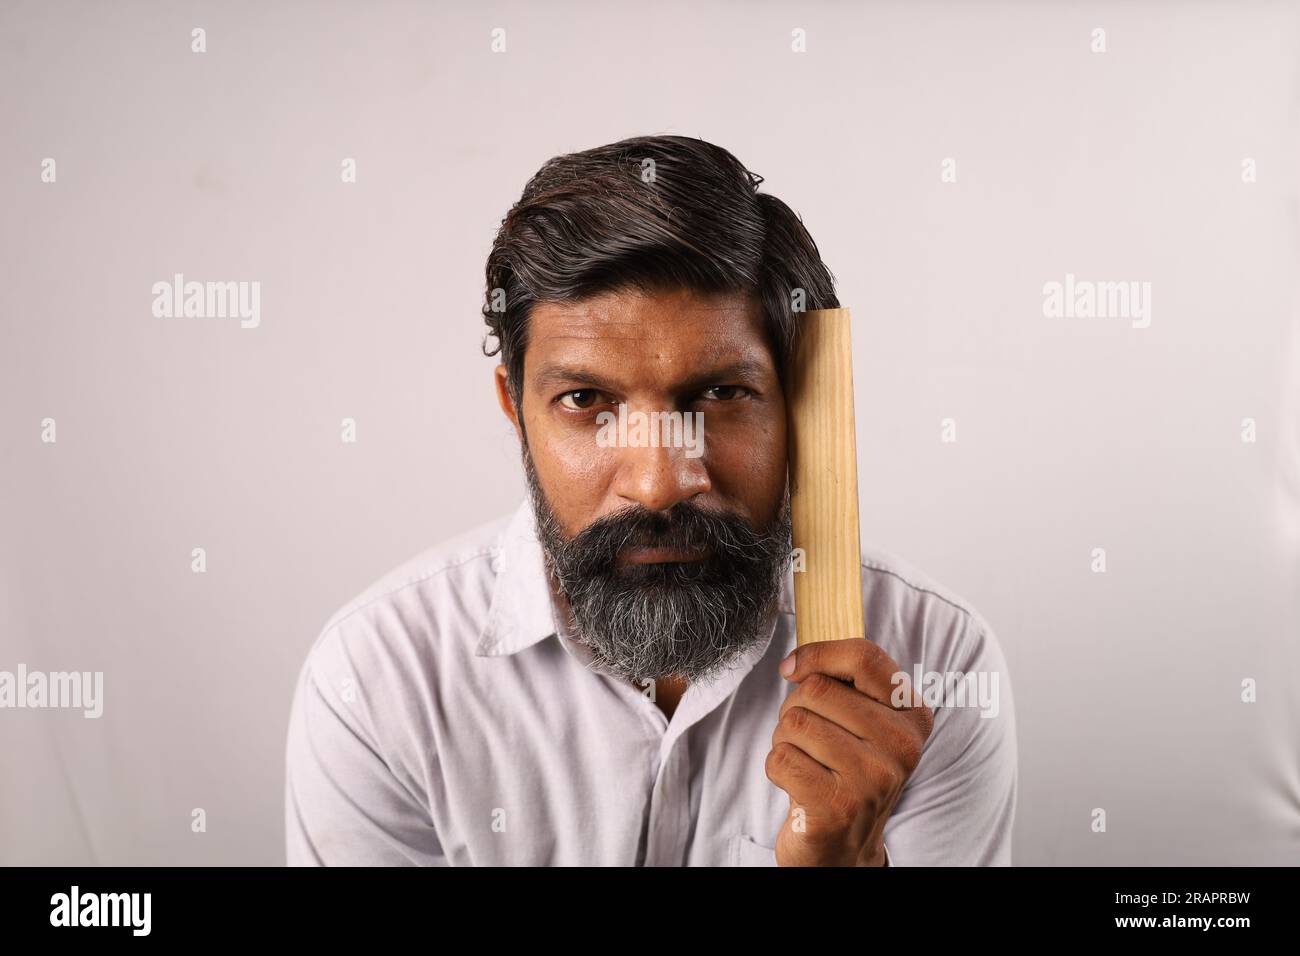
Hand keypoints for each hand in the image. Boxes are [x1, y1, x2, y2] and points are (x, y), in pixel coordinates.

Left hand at [766, 638, 933, 865]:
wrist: (844, 847)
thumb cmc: (844, 772)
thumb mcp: (860, 722)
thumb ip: (841, 682)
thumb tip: (794, 665)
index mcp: (912, 716)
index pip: (864, 657)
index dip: (818, 654)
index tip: (793, 669)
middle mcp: (902, 746)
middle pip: (816, 689)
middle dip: (796, 708)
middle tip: (810, 740)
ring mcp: (873, 778)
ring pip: (795, 721)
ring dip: (784, 739)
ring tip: (807, 762)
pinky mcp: (838, 807)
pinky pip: (781, 757)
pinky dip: (777, 768)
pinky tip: (799, 785)